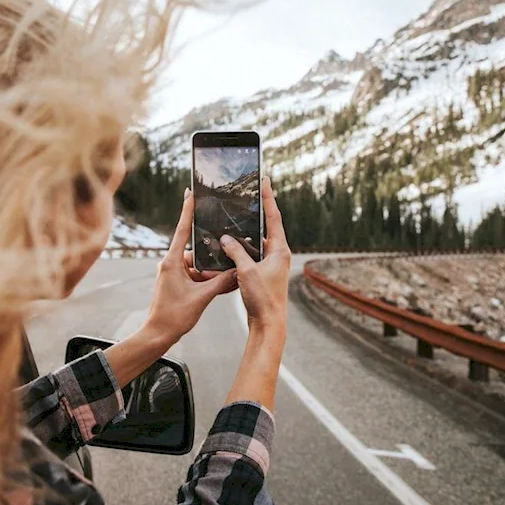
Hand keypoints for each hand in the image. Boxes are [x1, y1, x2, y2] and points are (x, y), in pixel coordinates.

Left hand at [143, 190, 238, 344]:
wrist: (158, 335)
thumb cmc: (174, 316)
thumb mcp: (202, 297)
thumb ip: (221, 282)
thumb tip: (238, 271)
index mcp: (172, 262)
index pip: (182, 230)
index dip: (187, 210)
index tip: (190, 193)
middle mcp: (171, 264)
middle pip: (196, 251)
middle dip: (213, 253)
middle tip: (230, 246)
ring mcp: (173, 274)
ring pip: (199, 266)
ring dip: (212, 271)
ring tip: (230, 271)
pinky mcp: (177, 283)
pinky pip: (196, 276)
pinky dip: (208, 280)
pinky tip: (224, 283)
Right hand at [220, 177, 291, 336]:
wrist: (269, 323)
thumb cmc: (262, 298)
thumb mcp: (246, 271)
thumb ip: (236, 252)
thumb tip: (225, 238)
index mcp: (279, 250)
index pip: (273, 217)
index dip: (268, 198)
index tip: (265, 180)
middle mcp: (278, 254)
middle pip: (267, 226)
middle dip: (257, 211)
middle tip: (249, 194)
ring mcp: (271, 264)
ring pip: (257, 242)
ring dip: (246, 232)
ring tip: (235, 217)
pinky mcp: (263, 273)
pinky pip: (252, 254)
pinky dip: (242, 248)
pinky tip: (230, 245)